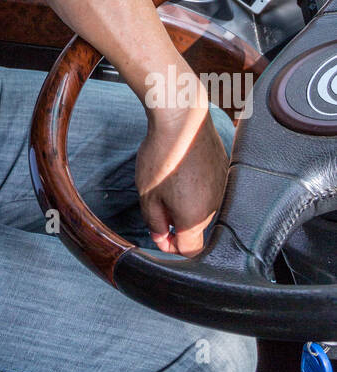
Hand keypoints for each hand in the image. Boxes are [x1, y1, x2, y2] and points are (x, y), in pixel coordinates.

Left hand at [136, 101, 229, 255]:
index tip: (161, 234)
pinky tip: (182, 167)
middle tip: (158, 200)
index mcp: (195, 220)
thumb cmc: (163, 156)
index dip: (172, 247)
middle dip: (177, 221)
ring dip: (187, 201)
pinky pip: (210, 187)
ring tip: (169, 178)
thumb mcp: (147, 195)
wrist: (183, 120)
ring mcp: (222, 188)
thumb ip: (155, 222)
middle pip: (195, 228)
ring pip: (203, 207)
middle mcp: (214, 208)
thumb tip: (162, 236)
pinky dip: (197, 185)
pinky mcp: (224, 170)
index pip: (189, 251)